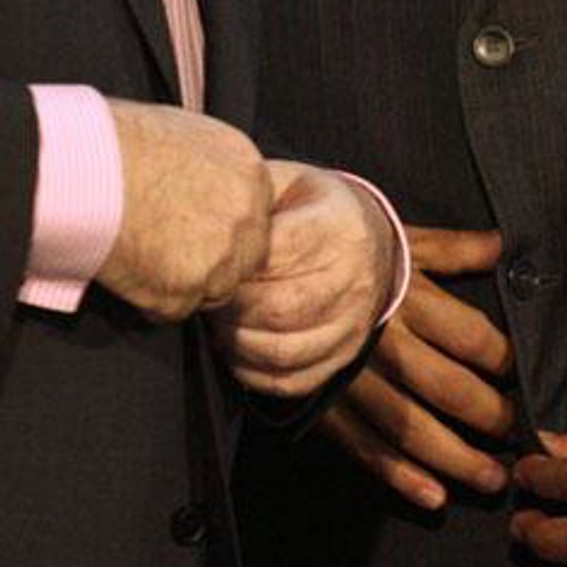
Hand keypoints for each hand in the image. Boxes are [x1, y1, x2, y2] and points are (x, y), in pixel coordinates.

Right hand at [96, 100, 270, 321]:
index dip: (225, 225)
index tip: (197, 225)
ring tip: (143, 254)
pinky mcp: (185, 291)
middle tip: (170, 247)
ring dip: (184, 281)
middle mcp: (245, 216)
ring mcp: (220, 258)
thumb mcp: (185, 133)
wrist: (85, 166)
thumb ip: (210, 165)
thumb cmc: (120, 140)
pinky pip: (173, 308)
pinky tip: (127, 267)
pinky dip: (150, 298)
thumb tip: (202, 182)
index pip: (256, 215)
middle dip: (213, 259)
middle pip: (245, 257)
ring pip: (213, 289)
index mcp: (249, 171)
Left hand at [213, 162, 397, 396]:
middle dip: (230, 306)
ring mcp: (353, 323)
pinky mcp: (343, 356)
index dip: (234, 263)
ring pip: (282, 350)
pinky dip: (251, 371)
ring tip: (216, 320)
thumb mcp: (286, 184)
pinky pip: (289, 381)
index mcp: (339, 226)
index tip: (207, 260)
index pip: (278, 254)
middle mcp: (355, 278)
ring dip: (235, 341)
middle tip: (204, 295)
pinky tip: (233, 347)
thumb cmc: (310, 208)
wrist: (368, 237)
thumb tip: (198, 217)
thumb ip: (249, 200)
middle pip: (279, 308)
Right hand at [321, 225, 512, 508]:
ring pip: (412, 427)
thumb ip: (451, 249)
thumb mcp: (398, 239)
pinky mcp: (321, 403)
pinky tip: (433, 498)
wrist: (262, 264)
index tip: (519, 377)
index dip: (503, 362)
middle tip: (515, 439)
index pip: (472, 337)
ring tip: (490, 481)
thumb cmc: (342, 251)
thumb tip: (500, 246)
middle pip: (449, 389)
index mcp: (408, 296)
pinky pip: (364, 446)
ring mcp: (351, 377)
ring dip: (456, 460)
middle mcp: (384, 340)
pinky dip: (399, 475)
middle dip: (489, 418)